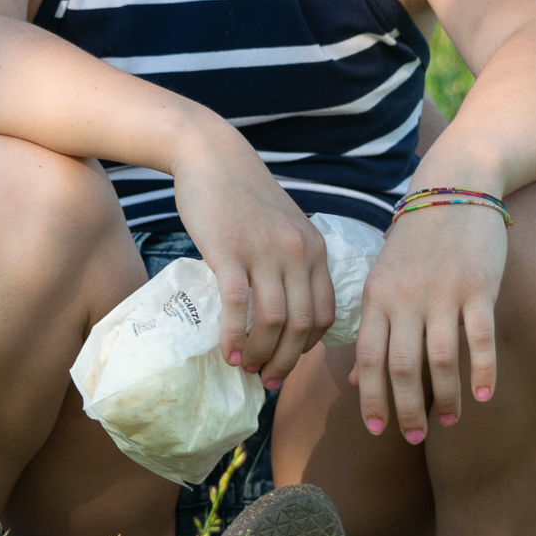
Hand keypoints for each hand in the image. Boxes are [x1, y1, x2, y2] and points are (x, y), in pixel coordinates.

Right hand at [171, 123, 335, 385]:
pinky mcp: (230, 251)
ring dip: (261, 354)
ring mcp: (265, 252)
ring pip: (275, 321)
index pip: (325, 313)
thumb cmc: (243, 196)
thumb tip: (284, 312)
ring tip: (245, 368)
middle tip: (266, 379)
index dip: (308, 347)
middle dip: (286, 361)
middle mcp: (298, 253)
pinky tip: (227, 352)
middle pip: (303, 325)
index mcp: (315, 250)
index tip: (286, 361)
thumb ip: (290, 263)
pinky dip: (235, 337)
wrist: (211, 156)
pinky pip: (240, 307)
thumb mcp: (283, 228)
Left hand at [351, 203, 508, 438]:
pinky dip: (482, 371)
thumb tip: (356, 381)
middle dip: (406, 410)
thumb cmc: (417, 241)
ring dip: (445, 398)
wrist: (457, 184)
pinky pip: (480, 338)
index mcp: (377, 296)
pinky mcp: (479, 286)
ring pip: (440, 360)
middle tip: (413, 438)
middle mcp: (405, 297)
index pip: (368, 358)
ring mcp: (443, 292)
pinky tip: (484, 396)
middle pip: (402, 367)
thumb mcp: (384, 280)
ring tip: (448, 422)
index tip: (377, 430)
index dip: (372, 398)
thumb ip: (372, 329)